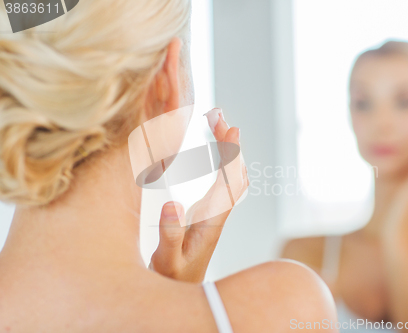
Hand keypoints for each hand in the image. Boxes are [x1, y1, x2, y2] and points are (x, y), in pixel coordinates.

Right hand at [149, 108, 248, 282]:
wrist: (184, 288)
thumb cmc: (175, 275)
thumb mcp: (167, 258)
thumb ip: (170, 234)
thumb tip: (172, 205)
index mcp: (212, 220)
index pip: (228, 182)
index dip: (231, 156)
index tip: (231, 131)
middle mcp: (220, 212)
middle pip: (235, 173)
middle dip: (230, 144)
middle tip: (219, 116)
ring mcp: (217, 211)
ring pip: (232, 175)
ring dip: (229, 149)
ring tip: (218, 123)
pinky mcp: (211, 211)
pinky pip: (225, 180)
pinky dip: (224, 159)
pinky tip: (218, 147)